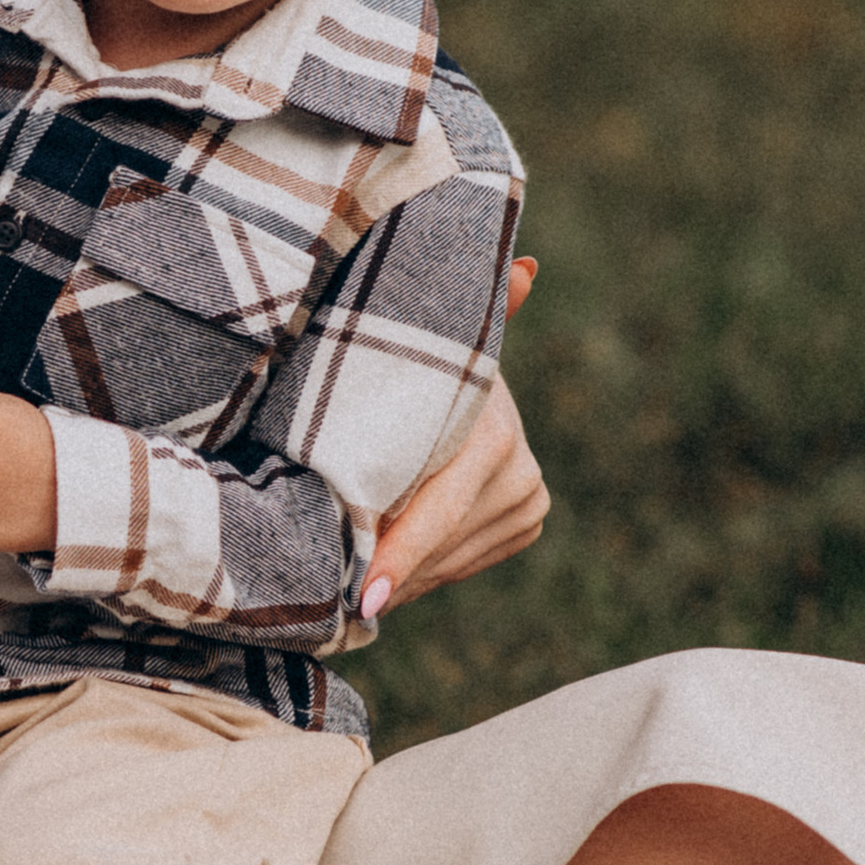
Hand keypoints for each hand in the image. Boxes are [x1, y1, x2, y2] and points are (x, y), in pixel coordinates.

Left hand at [360, 258, 545, 619]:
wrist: (459, 381)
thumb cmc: (405, 361)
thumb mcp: (411, 348)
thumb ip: (445, 322)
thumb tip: (528, 267)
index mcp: (491, 436)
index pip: (436, 515)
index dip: (397, 557)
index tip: (364, 597)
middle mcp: (522, 471)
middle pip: (439, 546)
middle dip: (385, 570)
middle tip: (334, 596)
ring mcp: (530, 501)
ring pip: (449, 562)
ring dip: (401, 574)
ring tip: (347, 580)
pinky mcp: (528, 522)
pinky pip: (462, 564)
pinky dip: (423, 568)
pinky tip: (386, 566)